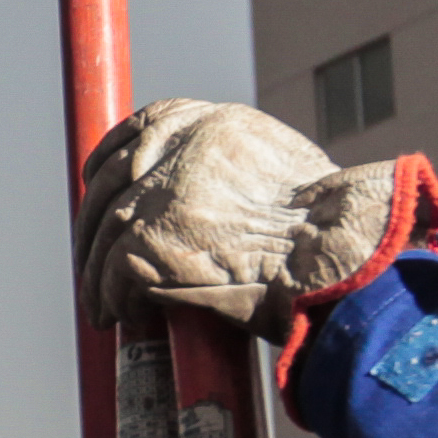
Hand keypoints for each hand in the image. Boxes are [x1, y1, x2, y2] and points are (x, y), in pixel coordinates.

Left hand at [77, 100, 401, 339]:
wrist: (343, 259)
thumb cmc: (330, 232)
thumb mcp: (279, 172)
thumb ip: (229, 172)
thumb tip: (196, 202)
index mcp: (214, 122)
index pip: (141, 128)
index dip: (112, 162)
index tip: (100, 187)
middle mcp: (181, 145)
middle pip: (112, 181)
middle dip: (95, 225)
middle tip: (94, 260)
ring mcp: (161, 192)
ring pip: (106, 231)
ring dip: (97, 271)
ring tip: (103, 303)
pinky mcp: (149, 239)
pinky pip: (112, 271)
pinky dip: (110, 297)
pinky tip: (120, 315)